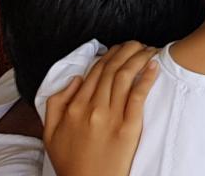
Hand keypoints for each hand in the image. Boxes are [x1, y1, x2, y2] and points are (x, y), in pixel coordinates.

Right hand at [44, 41, 157, 175]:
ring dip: (139, 57)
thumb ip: (56, 103)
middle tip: (138, 43)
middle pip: (112, 69)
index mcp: (74, 108)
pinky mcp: (129, 127)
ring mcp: (111, 117)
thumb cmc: (70, 160)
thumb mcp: (51, 133)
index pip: (95, 71)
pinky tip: (154, 66)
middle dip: (127, 50)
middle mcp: (92, 108)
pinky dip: (147, 77)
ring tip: (149, 49)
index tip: (120, 48)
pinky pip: (138, 96)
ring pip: (125, 77)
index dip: (110, 55)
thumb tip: (75, 79)